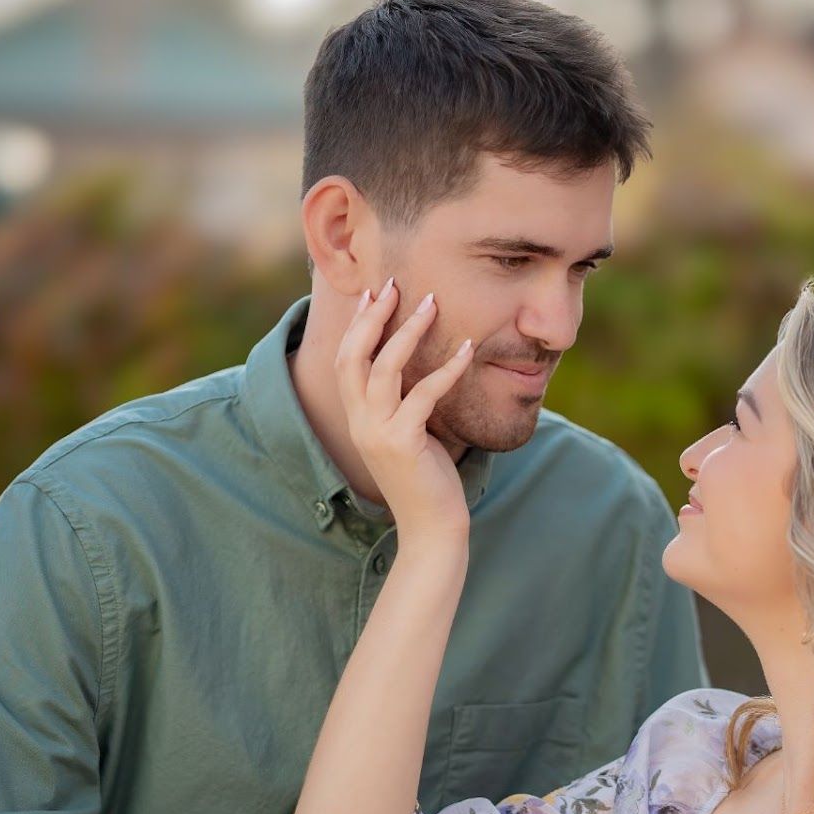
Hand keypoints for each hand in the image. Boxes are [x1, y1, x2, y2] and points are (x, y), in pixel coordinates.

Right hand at [334, 280, 474, 546]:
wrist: (431, 529)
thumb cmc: (428, 481)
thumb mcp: (410, 436)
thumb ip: (406, 405)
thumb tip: (423, 369)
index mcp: (357, 419)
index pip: (346, 360)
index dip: (357, 324)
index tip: (372, 292)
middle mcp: (360, 422)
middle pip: (354, 356)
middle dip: (373, 316)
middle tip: (393, 283)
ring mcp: (377, 433)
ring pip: (384, 368)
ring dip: (408, 331)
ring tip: (431, 303)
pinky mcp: (403, 443)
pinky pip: (423, 396)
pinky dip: (446, 369)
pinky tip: (467, 349)